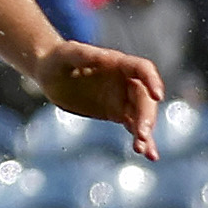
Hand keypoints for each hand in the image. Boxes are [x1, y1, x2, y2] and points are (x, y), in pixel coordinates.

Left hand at [36, 40, 164, 157]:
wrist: (49, 72)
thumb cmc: (59, 57)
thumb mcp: (69, 54)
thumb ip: (85, 55)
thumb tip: (104, 57)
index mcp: (119, 63)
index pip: (143, 69)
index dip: (153, 81)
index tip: (157, 95)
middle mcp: (126, 81)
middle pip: (145, 99)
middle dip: (146, 117)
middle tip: (142, 134)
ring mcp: (123, 98)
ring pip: (141, 116)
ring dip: (145, 133)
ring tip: (144, 151)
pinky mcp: (116, 113)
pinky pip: (132, 127)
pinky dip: (141, 140)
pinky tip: (146, 153)